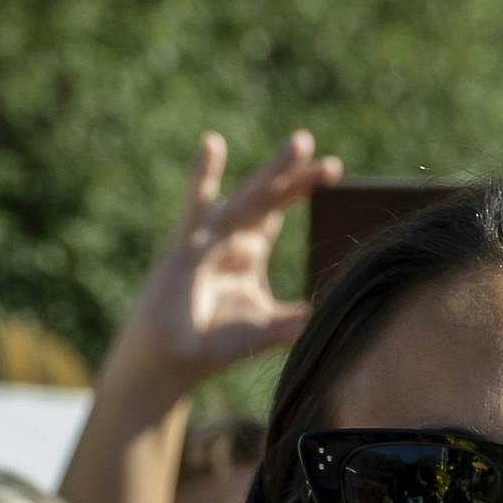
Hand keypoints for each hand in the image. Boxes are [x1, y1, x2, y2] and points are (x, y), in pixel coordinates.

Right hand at [104, 129, 334, 400]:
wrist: (169, 361)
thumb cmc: (213, 343)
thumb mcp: (265, 331)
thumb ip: (296, 323)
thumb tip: (332, 317)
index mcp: (248, 250)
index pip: (278, 210)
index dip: (302, 188)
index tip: (332, 168)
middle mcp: (230, 237)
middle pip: (268, 197)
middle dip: (290, 172)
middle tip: (308, 142)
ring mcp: (209, 239)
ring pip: (247, 199)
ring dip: (272, 173)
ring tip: (298, 145)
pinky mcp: (187, 247)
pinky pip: (196, 208)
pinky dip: (203, 177)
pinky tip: (212, 146)